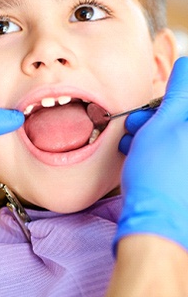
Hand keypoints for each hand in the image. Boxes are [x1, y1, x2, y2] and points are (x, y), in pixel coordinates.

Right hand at [114, 57, 187, 251]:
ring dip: (152, 132)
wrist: (155, 223)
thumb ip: (180, 92)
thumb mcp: (165, 124)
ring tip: (132, 141)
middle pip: (181, 119)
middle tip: (137, 124)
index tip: (155, 104)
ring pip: (175, 135)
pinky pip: (173, 152)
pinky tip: (138, 152)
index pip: (184, 102)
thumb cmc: (159, 174)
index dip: (171, 98)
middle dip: (157, 116)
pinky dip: (156, 148)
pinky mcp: (182, 176)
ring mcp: (187, 163)